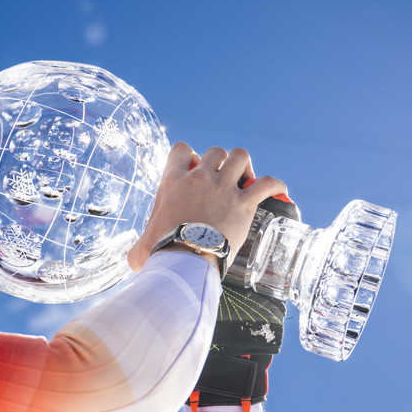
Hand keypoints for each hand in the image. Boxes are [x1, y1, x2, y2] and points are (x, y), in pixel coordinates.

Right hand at [128, 143, 286, 271]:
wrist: (184, 261)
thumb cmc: (161, 254)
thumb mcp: (141, 247)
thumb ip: (139, 245)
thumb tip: (134, 261)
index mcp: (173, 182)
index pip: (182, 149)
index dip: (192, 157)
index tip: (195, 172)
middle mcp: (199, 178)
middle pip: (216, 151)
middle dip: (222, 162)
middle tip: (224, 182)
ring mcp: (223, 188)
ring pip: (240, 156)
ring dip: (245, 166)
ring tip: (246, 181)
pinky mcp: (243, 203)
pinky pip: (266, 183)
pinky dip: (274, 185)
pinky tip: (278, 190)